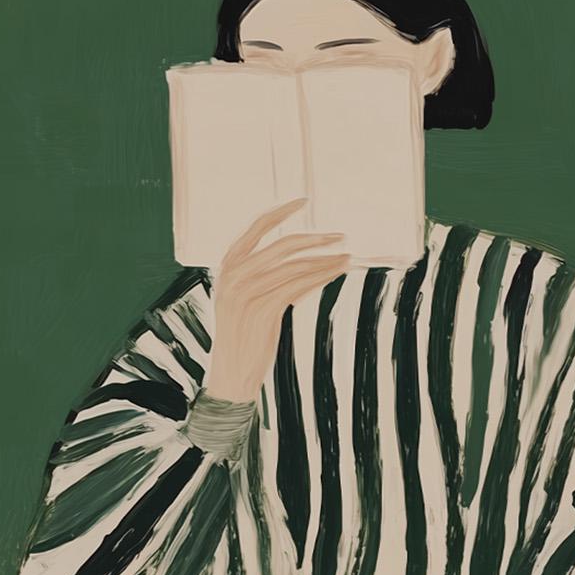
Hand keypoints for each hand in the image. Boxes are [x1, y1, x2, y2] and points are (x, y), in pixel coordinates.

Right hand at [205, 200, 349, 403]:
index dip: (281, 212)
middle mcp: (234, 275)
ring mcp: (247, 292)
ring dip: (325, 260)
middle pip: (282, 245)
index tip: (304, 201)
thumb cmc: (242, 336)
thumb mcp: (244, 299)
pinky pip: (299, 285)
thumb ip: (262, 276)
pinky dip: (321, 276)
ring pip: (295, 266)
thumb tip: (302, 258)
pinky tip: (336, 271)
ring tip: (346, 256)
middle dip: (315, 239)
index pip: (255, 228)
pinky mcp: (263, 309)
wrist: (231, 373)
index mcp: (227, 266)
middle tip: (340, 235)